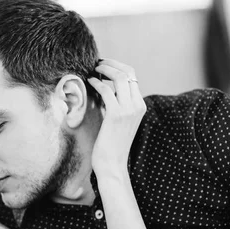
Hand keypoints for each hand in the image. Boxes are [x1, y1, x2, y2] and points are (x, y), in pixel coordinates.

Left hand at [87, 59, 145, 176]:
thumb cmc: (110, 145)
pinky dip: (97, 83)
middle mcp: (137, 106)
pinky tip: (89, 82)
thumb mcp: (117, 121)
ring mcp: (129, 110)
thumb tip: (103, 89)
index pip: (133, 77)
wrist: (112, 165)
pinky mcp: (117, 115)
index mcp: (140, 106)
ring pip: (120, 77)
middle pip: (129, 72)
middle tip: (97, 63)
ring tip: (93, 69)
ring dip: (105, 70)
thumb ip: (115, 105)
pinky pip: (107, 90)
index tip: (104, 66)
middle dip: (112, 64)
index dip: (118, 67)